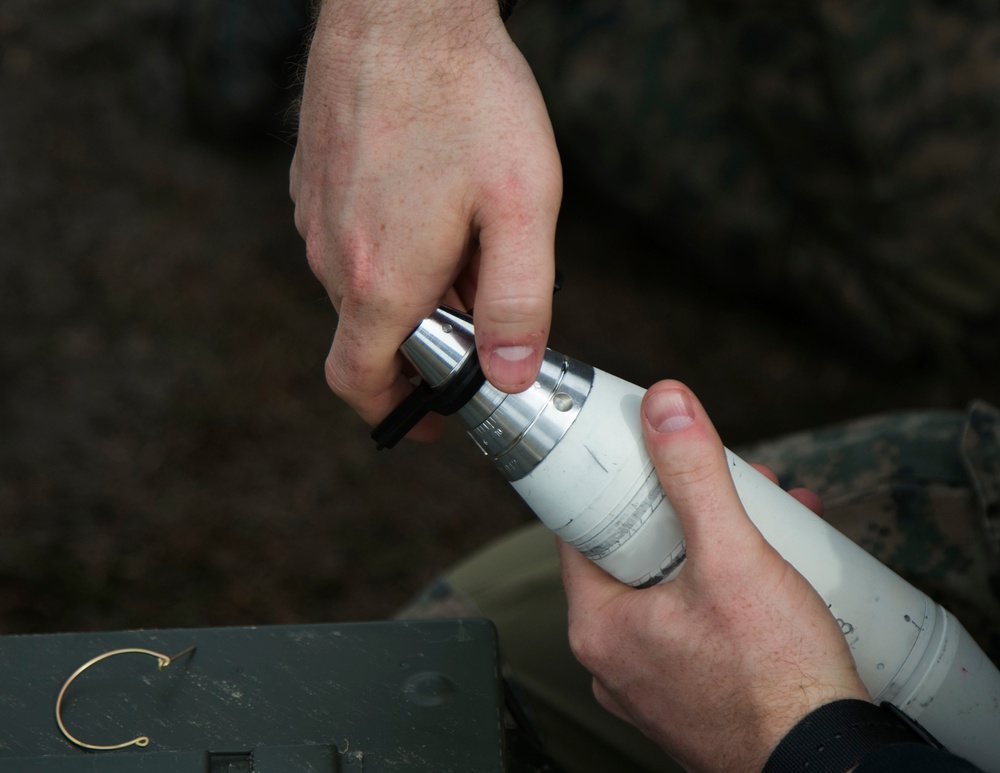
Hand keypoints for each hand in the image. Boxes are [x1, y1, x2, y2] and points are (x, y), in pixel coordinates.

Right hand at [290, 0, 561, 437]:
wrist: (402, 7)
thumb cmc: (467, 98)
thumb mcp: (523, 206)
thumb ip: (518, 302)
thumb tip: (510, 374)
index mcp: (380, 280)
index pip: (358, 381)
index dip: (395, 413)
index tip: (432, 416)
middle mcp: (331, 257)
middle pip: (369, 336)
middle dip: (423, 341)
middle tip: (478, 305)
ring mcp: (313, 217)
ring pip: (359, 287)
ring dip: (406, 291)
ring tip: (461, 242)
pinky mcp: (310, 183)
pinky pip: (345, 240)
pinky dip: (385, 250)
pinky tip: (426, 205)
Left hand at [559, 381, 867, 772]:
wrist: (825, 767)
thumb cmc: (775, 682)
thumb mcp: (732, 558)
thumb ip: (694, 478)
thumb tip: (664, 407)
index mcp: (601, 627)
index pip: (581, 531)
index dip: (612, 483)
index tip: (639, 454)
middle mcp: (616, 660)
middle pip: (633, 555)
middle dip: (683, 509)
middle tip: (718, 481)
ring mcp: (653, 682)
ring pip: (671, 587)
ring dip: (715, 544)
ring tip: (765, 515)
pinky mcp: (692, 695)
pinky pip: (696, 623)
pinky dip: (728, 588)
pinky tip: (776, 571)